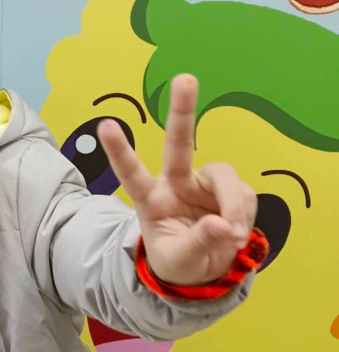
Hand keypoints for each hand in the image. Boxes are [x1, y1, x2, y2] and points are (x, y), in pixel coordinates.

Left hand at [98, 74, 257, 286]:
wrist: (203, 273)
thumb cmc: (179, 262)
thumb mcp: (180, 261)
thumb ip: (198, 243)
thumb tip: (223, 225)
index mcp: (152, 200)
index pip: (132, 174)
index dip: (120, 151)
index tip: (105, 125)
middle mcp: (177, 183)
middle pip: (180, 144)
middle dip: (183, 110)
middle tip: (185, 78)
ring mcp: (205, 184)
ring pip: (225, 177)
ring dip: (233, 205)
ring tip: (232, 236)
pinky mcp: (231, 191)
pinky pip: (246, 196)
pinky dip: (245, 215)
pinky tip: (237, 235)